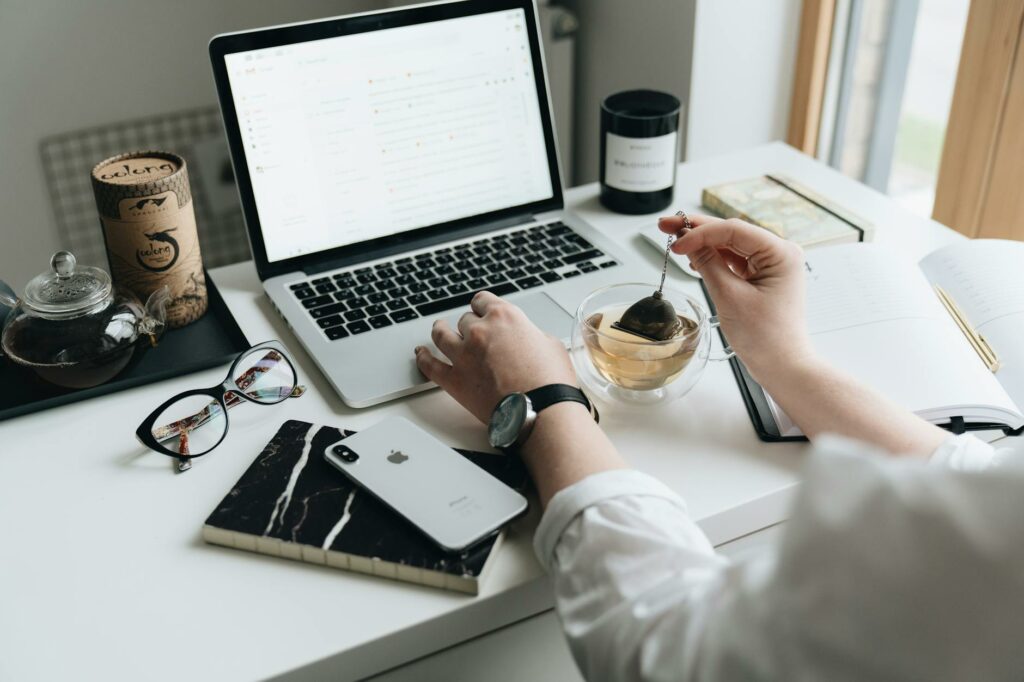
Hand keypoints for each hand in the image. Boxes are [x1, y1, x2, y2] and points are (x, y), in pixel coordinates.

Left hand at [414, 291, 576, 422]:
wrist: (542, 412)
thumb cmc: (551, 381)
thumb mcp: (551, 344)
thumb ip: (530, 335)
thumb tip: (526, 339)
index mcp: (504, 317)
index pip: (482, 301)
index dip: (481, 307)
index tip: (481, 311)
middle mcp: (480, 331)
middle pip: (465, 320)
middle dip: (469, 326)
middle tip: (472, 334)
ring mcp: (464, 356)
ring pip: (441, 335)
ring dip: (439, 331)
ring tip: (438, 330)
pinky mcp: (455, 380)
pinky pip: (430, 366)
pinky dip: (423, 358)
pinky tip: (421, 354)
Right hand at [658, 214, 811, 382]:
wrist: (782, 365)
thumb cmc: (766, 337)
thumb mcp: (730, 296)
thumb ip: (708, 264)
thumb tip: (688, 243)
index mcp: (781, 253)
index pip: (734, 230)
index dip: (701, 233)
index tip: (676, 242)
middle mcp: (779, 254)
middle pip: (731, 233)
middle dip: (698, 230)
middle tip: (667, 224)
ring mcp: (771, 265)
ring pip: (731, 245)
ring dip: (704, 244)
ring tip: (676, 241)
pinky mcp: (762, 277)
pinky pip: (735, 260)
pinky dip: (714, 258)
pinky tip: (694, 258)